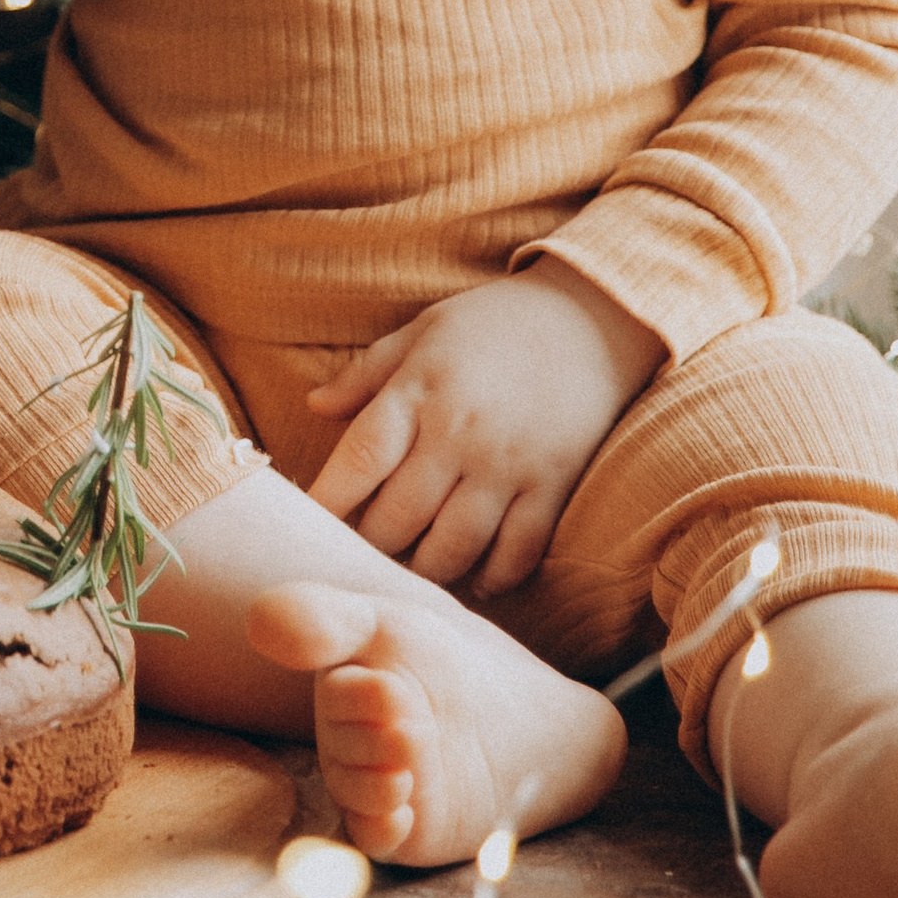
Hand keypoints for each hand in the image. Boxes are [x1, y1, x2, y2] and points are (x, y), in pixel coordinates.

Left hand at [305, 263, 666, 595]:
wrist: (591, 318)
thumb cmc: (492, 323)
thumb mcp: (422, 331)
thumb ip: (367, 374)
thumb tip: (313, 405)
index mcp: (418, 391)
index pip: (359, 460)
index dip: (327, 501)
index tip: (306, 527)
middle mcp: (459, 434)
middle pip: (398, 516)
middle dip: (369, 545)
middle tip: (355, 556)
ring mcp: (508, 465)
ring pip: (453, 546)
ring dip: (424, 569)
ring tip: (407, 571)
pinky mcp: (553, 485)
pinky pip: (518, 551)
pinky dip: (493, 576)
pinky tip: (473, 580)